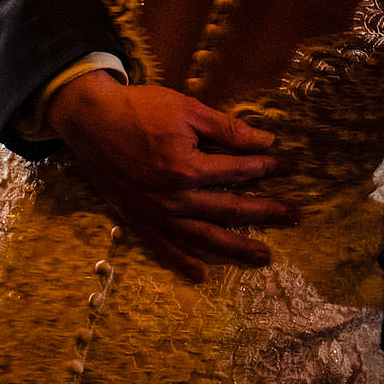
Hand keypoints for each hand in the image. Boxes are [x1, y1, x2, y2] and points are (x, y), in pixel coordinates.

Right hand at [44, 71, 289, 280]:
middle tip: (294, 216)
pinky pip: (163, 247)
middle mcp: (174, 198)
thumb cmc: (138, 109)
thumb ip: (228, 130)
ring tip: (264, 257)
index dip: (267, 167)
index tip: (289, 166)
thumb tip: (266, 142)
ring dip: (236, 248)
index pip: (239, 171)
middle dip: (266, 212)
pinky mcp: (137, 219)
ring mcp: (155, 213)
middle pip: (230, 209)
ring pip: (204, 237)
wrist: (89, 120)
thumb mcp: (187, 110)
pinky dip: (182, 262)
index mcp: (187, 169)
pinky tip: (202, 274)